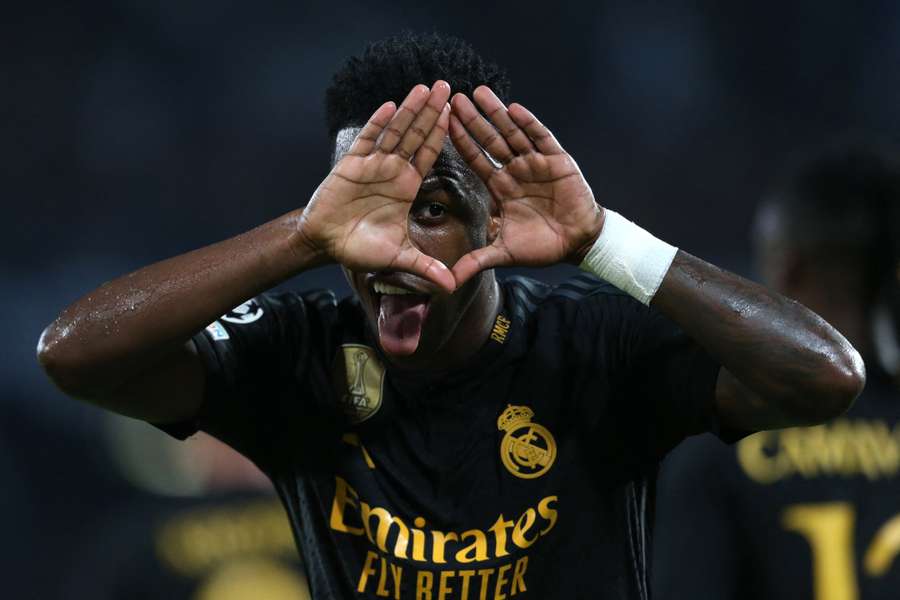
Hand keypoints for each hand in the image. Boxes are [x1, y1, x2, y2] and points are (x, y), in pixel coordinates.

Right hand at [298, 82, 455, 291]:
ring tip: (424, 87)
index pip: (429, 154)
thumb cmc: (361, 248)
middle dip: (431, 112)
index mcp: (406, 186)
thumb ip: (425, 267)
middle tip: (447, 86)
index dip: (442, 134)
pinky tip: (390, 106)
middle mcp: (392, 170)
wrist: (326, 244)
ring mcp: (371, 164)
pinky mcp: (350, 165)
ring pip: (394, 132)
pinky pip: (366, 140)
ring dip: (409, 110)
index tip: (457, 114)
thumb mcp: (399, 258)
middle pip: (416, 135)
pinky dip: (377, 124)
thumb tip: (452, 286)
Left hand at [448, 86, 603, 285]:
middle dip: (473, 120)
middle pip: (490, 140)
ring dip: (496, 113)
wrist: (577, 243)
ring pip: (512, 133)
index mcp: (500, 187)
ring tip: (480, 92)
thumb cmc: (541, 245)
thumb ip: (476, 261)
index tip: (443, 123)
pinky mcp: (557, 160)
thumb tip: (448, 282)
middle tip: (455, 98)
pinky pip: (541, 138)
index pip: (476, 160)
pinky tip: (514, 108)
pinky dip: (528, 123)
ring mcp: (535, 162)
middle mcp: (515, 170)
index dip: (461, 142)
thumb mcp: (504, 253)